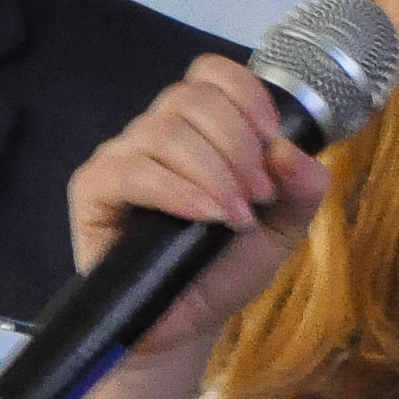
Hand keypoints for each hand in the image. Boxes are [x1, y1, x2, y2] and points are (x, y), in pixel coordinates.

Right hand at [67, 59, 335, 365]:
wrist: (187, 325)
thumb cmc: (226, 269)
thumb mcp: (284, 229)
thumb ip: (303, 188)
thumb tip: (289, 149)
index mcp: (200, 127)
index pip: (212, 73)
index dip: (247, 95)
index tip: (273, 140)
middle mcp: (157, 132)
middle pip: (192, 97)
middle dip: (238, 144)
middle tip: (258, 196)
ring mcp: (122, 156)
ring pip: (166, 132)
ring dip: (214, 171)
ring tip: (235, 217)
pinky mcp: (95, 187)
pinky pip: (133, 170)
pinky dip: (178, 190)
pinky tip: (204, 215)